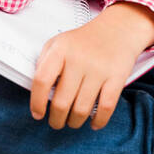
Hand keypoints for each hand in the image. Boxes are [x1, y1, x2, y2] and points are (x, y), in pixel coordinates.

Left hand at [29, 11, 152, 129]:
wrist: (117, 29)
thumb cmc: (83, 40)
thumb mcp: (57, 43)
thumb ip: (44, 64)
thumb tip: (37, 92)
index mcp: (60, 50)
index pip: (41, 81)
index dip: (37, 102)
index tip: (37, 114)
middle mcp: (78, 60)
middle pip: (61, 102)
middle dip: (56, 119)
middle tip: (56, 122)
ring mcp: (99, 69)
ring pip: (82, 109)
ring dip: (74, 122)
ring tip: (72, 122)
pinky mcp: (117, 77)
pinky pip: (106, 108)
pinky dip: (98, 121)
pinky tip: (93, 123)